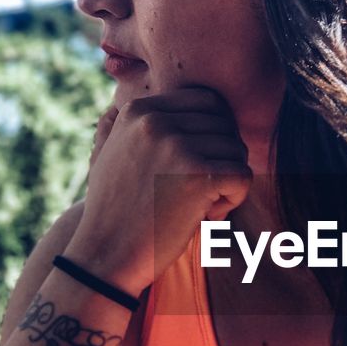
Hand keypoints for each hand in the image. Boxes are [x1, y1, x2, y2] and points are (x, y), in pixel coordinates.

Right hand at [67, 88, 252, 293]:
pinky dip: (234, 200)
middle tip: (199, 192)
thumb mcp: (109, 152)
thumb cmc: (115, 212)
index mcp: (138, 109)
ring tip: (197, 207)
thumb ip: (129, 123)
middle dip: (222, 158)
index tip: (196, 168)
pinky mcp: (196, 175)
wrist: (104, 257)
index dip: (215, 135)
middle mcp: (155, 120)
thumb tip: (130, 88)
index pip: (208, 102)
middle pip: (226, 125)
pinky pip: (243, 176)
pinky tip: (207, 217)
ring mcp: (175, 146)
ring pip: (237, 151)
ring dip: (226, 183)